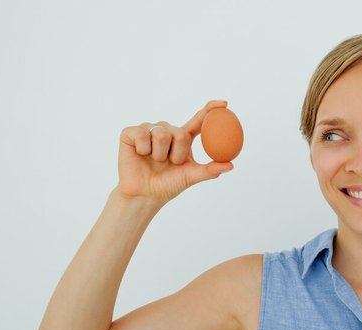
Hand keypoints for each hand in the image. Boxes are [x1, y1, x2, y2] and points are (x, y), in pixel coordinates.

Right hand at [116, 100, 233, 203]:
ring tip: (155, 161)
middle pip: (181, 134)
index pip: (199, 120)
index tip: (224, 104)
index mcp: (183, 137)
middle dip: (177, 154)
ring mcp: (149, 129)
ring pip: (162, 135)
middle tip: (169, 164)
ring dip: (160, 155)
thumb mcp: (191, 176)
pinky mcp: (130, 132)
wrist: (144, 194)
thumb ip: (210, 169)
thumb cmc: (168, 185)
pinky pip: (143, 135)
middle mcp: (167, 129)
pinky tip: (140, 155)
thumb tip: (231, 165)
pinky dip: (143, 150)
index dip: (210, 110)